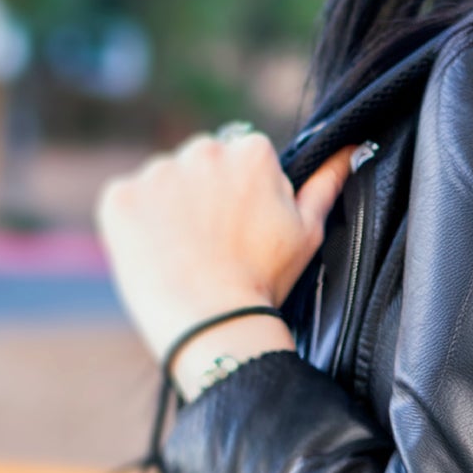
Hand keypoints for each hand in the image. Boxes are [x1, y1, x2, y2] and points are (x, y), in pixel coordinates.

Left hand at [97, 124, 358, 371]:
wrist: (211, 323)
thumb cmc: (264, 281)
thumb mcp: (308, 232)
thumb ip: (325, 183)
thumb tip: (352, 148)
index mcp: (251, 151)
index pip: (240, 158)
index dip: (241, 196)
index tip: (240, 230)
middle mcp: (202, 148)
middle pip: (199, 163)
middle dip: (203, 193)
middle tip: (211, 243)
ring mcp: (156, 171)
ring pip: (163, 182)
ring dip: (168, 207)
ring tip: (182, 253)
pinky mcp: (120, 196)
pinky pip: (126, 201)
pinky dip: (134, 224)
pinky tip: (154, 255)